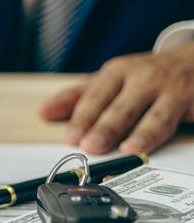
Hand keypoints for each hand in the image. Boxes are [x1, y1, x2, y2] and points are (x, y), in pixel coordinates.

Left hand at [38, 43, 193, 154]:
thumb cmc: (146, 75)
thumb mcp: (111, 80)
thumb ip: (78, 97)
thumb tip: (43, 112)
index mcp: (119, 72)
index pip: (96, 95)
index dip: (82, 117)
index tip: (70, 136)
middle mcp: (145, 79)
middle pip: (123, 106)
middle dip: (106, 126)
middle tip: (90, 146)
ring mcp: (174, 91)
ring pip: (157, 116)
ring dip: (143, 133)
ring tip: (129, 150)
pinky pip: (183, 120)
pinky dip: (173, 132)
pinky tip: (167, 145)